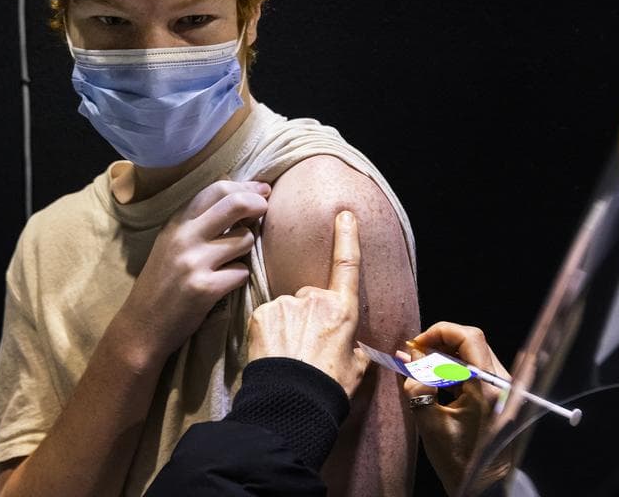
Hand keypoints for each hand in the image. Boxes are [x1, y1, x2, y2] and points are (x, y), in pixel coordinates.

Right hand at [117, 179, 270, 360]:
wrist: (142, 326)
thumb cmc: (162, 282)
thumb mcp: (172, 242)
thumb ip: (199, 220)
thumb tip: (240, 194)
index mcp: (176, 222)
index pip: (217, 189)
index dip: (246, 186)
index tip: (262, 190)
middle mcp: (184, 237)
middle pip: (235, 204)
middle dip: (258, 204)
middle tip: (266, 210)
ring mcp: (194, 262)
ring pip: (245, 240)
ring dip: (247, 250)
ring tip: (232, 260)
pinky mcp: (205, 288)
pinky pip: (242, 272)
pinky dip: (239, 277)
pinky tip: (225, 284)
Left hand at [246, 210, 369, 396]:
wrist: (291, 403)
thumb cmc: (328, 389)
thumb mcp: (357, 369)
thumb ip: (355, 348)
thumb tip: (354, 346)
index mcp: (342, 310)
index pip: (347, 265)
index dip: (347, 237)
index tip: (344, 214)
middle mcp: (314, 300)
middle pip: (311, 298)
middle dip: (308, 315)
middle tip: (306, 347)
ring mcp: (286, 304)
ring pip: (287, 308)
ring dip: (287, 325)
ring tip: (287, 355)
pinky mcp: (261, 313)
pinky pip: (267, 316)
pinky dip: (269, 331)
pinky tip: (272, 352)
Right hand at [401, 322, 512, 496]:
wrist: (485, 486)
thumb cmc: (459, 462)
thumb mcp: (430, 424)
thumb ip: (417, 386)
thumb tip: (407, 357)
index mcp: (487, 389)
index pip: (468, 338)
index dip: (439, 333)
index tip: (417, 344)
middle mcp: (501, 383)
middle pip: (472, 342)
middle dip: (440, 342)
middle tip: (416, 354)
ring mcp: (505, 389)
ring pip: (475, 354)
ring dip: (447, 355)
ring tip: (424, 369)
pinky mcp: (502, 395)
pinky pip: (477, 369)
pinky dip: (456, 369)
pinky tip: (439, 382)